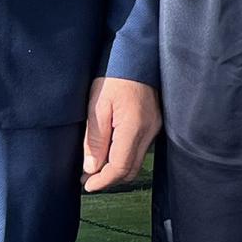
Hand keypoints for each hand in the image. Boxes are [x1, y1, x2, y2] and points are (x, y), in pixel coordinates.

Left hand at [81, 77, 160, 192]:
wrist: (136, 55)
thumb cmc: (114, 77)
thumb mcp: (97, 107)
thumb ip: (95, 140)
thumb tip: (92, 168)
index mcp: (134, 127)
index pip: (120, 167)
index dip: (103, 181)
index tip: (86, 185)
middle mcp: (149, 131)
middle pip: (131, 169)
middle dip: (109, 179)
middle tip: (87, 178)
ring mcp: (155, 127)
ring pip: (137, 161)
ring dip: (117, 168)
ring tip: (95, 165)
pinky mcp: (155, 122)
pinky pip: (140, 149)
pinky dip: (125, 156)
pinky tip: (110, 151)